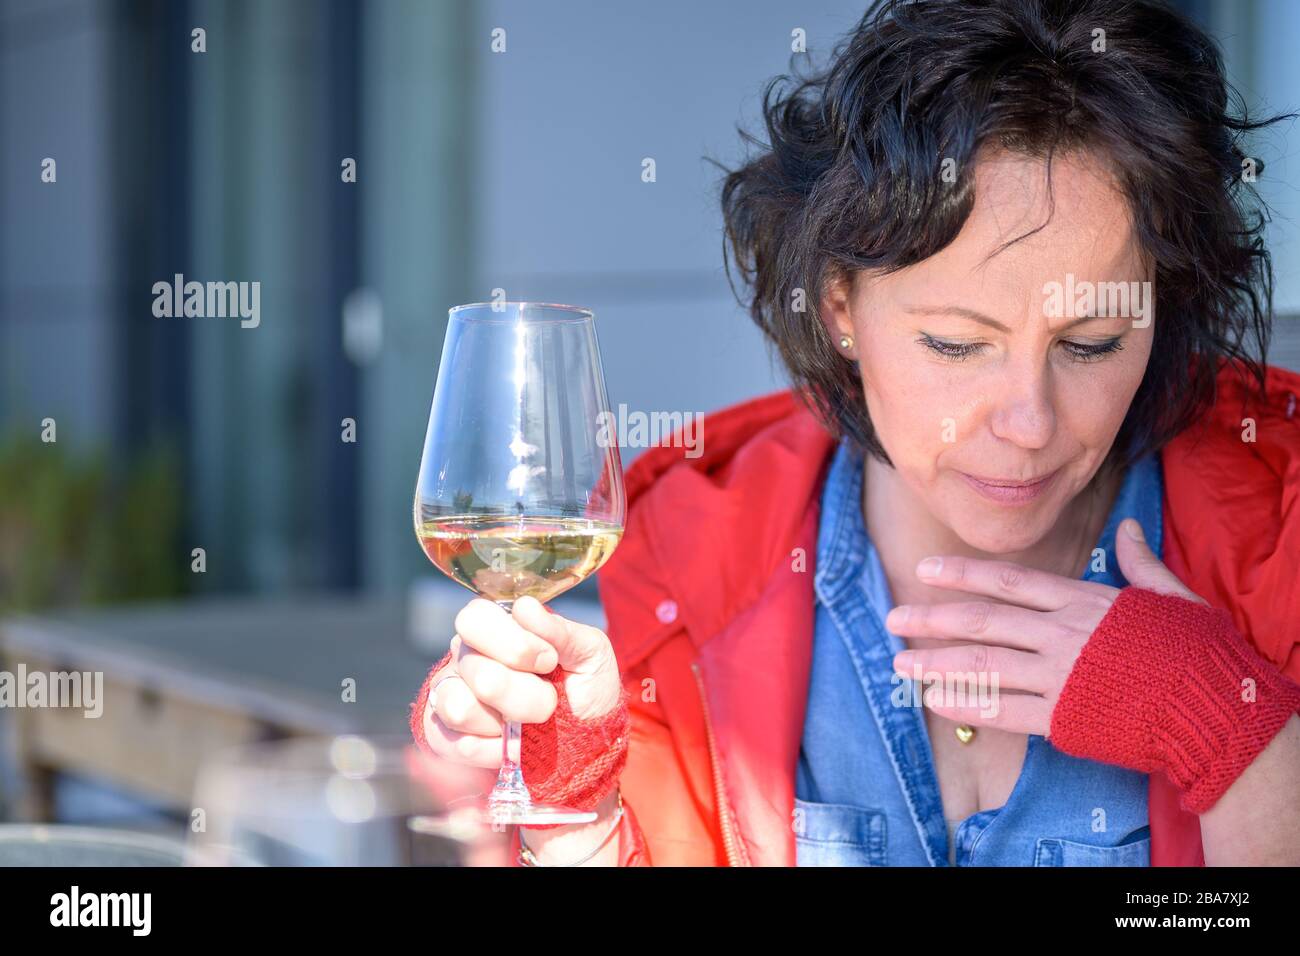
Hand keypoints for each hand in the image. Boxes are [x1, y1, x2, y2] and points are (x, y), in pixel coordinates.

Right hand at [421, 595, 623, 767]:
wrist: (586, 739)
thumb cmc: (584, 686)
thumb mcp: (589, 652)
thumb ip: (561, 630)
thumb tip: (525, 608)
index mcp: (493, 625)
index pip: (474, 620)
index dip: (515, 645)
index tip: (549, 660)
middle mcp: (464, 657)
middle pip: (481, 676)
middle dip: (528, 695)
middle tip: (550, 698)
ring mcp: (449, 697)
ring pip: (461, 710)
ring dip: (509, 722)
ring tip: (529, 722)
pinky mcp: (445, 738)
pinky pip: (458, 745)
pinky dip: (494, 750)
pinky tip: (511, 742)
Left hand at [886, 518, 1205, 736]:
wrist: (1214, 706)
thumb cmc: (1195, 650)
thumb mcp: (1170, 595)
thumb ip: (1139, 563)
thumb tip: (1127, 529)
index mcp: (1081, 601)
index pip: (1008, 581)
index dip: (962, 574)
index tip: (925, 569)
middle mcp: (1061, 634)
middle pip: (982, 621)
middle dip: (932, 618)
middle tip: (893, 618)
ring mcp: (1059, 676)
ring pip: (982, 665)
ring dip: (936, 663)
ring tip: (900, 663)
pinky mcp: (1063, 717)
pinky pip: (1003, 710)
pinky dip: (966, 705)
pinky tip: (935, 701)